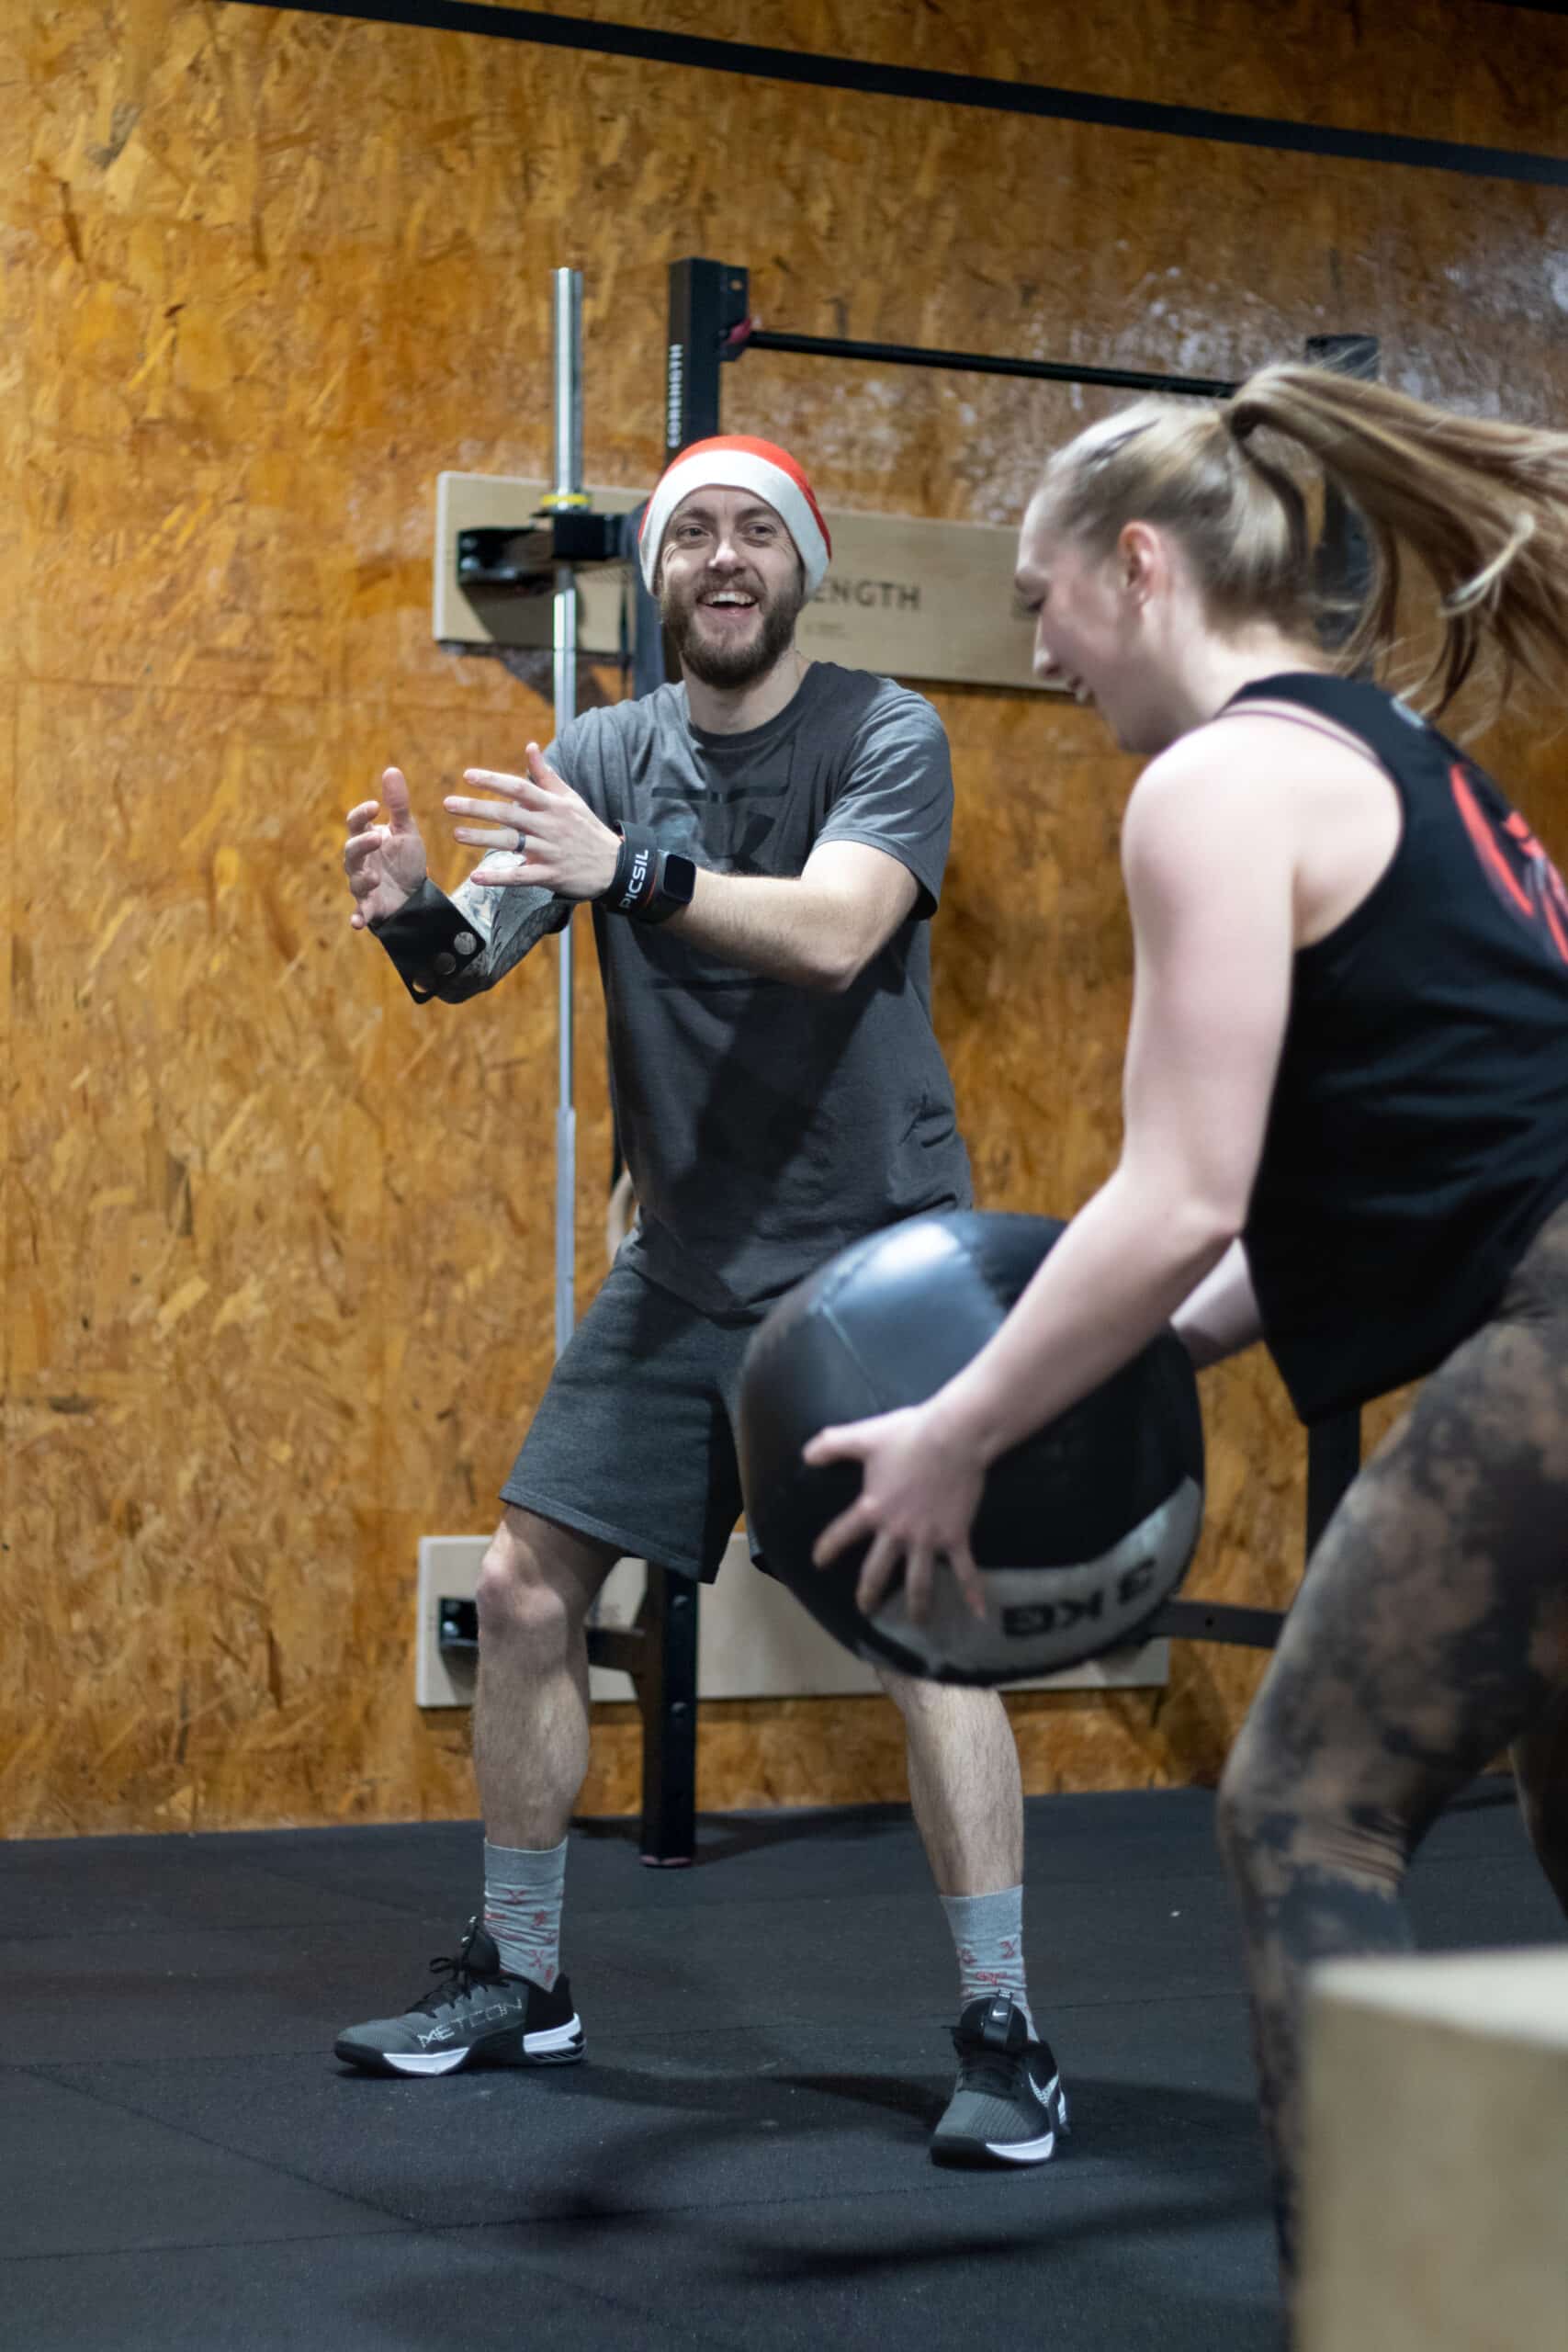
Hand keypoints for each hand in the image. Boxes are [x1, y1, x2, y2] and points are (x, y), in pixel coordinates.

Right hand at [344, 767, 428, 928]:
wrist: (415, 893)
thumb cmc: (405, 858)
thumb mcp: (406, 830)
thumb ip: (398, 804)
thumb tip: (391, 769)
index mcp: (367, 838)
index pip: (356, 823)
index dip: (362, 814)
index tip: (375, 806)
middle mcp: (359, 861)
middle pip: (351, 851)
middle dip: (362, 845)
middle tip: (376, 839)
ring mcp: (362, 884)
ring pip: (354, 880)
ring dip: (363, 878)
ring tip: (375, 876)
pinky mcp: (369, 907)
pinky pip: (360, 912)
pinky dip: (358, 917)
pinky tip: (357, 923)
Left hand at [444, 743, 620, 900]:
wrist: (614, 865)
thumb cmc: (586, 828)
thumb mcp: (570, 798)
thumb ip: (545, 775)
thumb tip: (529, 747)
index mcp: (553, 805)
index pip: (519, 788)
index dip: (493, 781)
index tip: (468, 776)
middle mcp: (549, 826)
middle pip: (509, 814)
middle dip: (477, 808)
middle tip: (448, 804)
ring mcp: (550, 851)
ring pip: (511, 843)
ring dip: (482, 839)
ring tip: (456, 834)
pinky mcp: (550, 875)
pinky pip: (520, 877)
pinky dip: (498, 878)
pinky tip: (477, 877)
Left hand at [803, 1401, 988, 1625]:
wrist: (954, 1436)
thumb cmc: (909, 1435)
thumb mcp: (865, 1437)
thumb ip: (832, 1446)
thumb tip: (805, 1455)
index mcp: (873, 1509)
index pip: (842, 1534)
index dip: (828, 1549)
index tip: (818, 1562)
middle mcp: (897, 1532)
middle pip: (878, 1571)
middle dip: (869, 1593)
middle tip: (866, 1608)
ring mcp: (928, 1538)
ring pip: (919, 1581)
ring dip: (918, 1606)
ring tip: (917, 1622)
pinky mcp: (956, 1536)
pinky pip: (965, 1570)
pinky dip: (974, 1593)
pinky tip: (979, 1614)